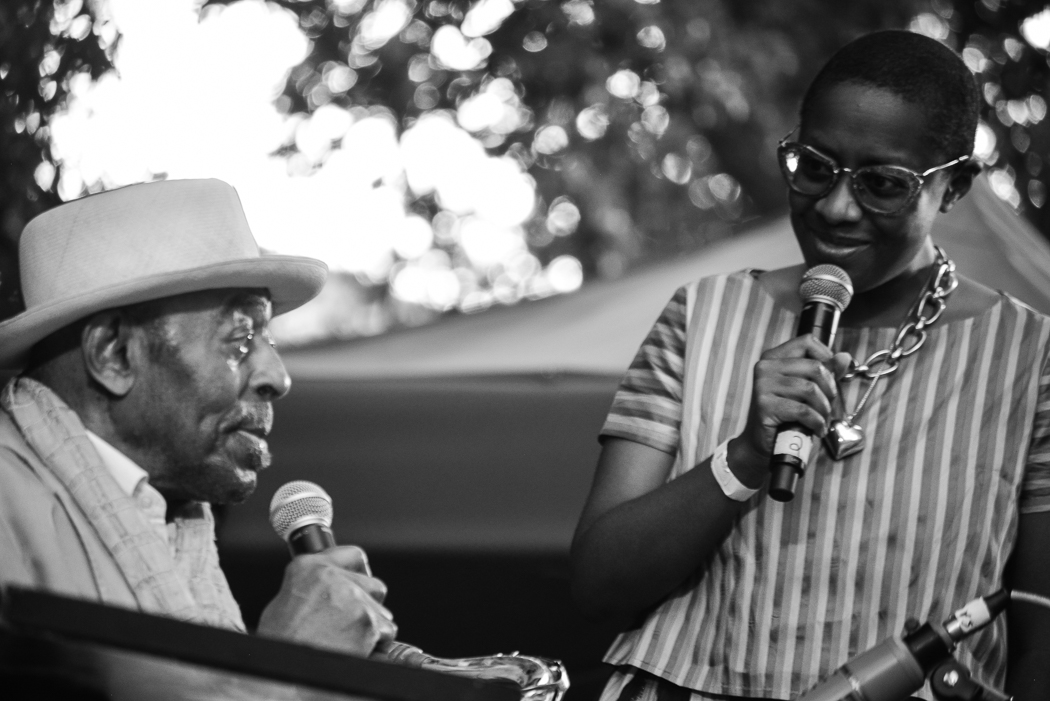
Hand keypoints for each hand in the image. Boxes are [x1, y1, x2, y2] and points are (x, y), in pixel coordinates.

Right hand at [256, 545, 396, 655]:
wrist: (287, 670)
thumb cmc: (282, 641)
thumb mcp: (285, 601)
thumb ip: (313, 588)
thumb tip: (330, 590)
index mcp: (308, 567)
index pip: (352, 555)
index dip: (359, 572)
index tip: (361, 581)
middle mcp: (332, 577)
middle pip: (374, 584)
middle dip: (369, 603)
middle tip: (352, 622)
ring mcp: (353, 598)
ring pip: (382, 611)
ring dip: (372, 626)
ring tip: (347, 641)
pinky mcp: (368, 621)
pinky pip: (386, 631)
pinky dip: (377, 643)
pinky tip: (356, 649)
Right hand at [730, 334, 852, 484]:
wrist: (764, 443)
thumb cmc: (787, 415)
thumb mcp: (807, 390)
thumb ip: (826, 372)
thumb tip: (845, 358)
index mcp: (773, 357)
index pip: (807, 341)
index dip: (827, 357)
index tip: (830, 378)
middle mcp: (765, 367)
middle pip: (815, 367)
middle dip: (829, 390)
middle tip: (827, 407)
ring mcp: (762, 385)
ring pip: (810, 389)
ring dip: (824, 410)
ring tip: (822, 421)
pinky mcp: (764, 405)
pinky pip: (803, 410)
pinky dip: (816, 422)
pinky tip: (816, 429)